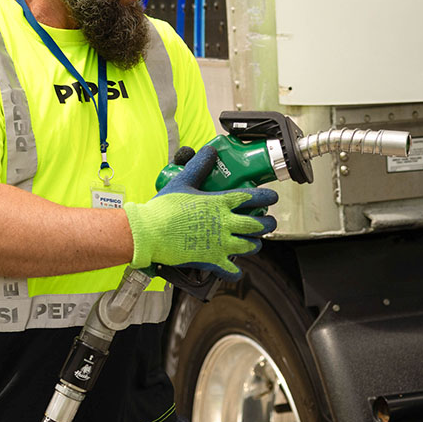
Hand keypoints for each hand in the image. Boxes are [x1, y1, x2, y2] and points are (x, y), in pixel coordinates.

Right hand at [124, 145, 276, 280]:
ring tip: (255, 242)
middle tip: (270, 222)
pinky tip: (235, 269)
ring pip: (249, 246)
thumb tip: (210, 151)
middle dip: (267, 223)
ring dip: (255, 243)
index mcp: (219, 203)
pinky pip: (230, 269)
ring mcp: (220, 243)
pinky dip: (234, 270)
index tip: (273, 197)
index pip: (251, 197)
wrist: (149, 233)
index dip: (266, 197)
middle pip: (257, 224)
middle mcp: (225, 223)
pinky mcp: (211, 260)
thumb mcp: (183, 181)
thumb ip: (199, 165)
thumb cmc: (164, 208)